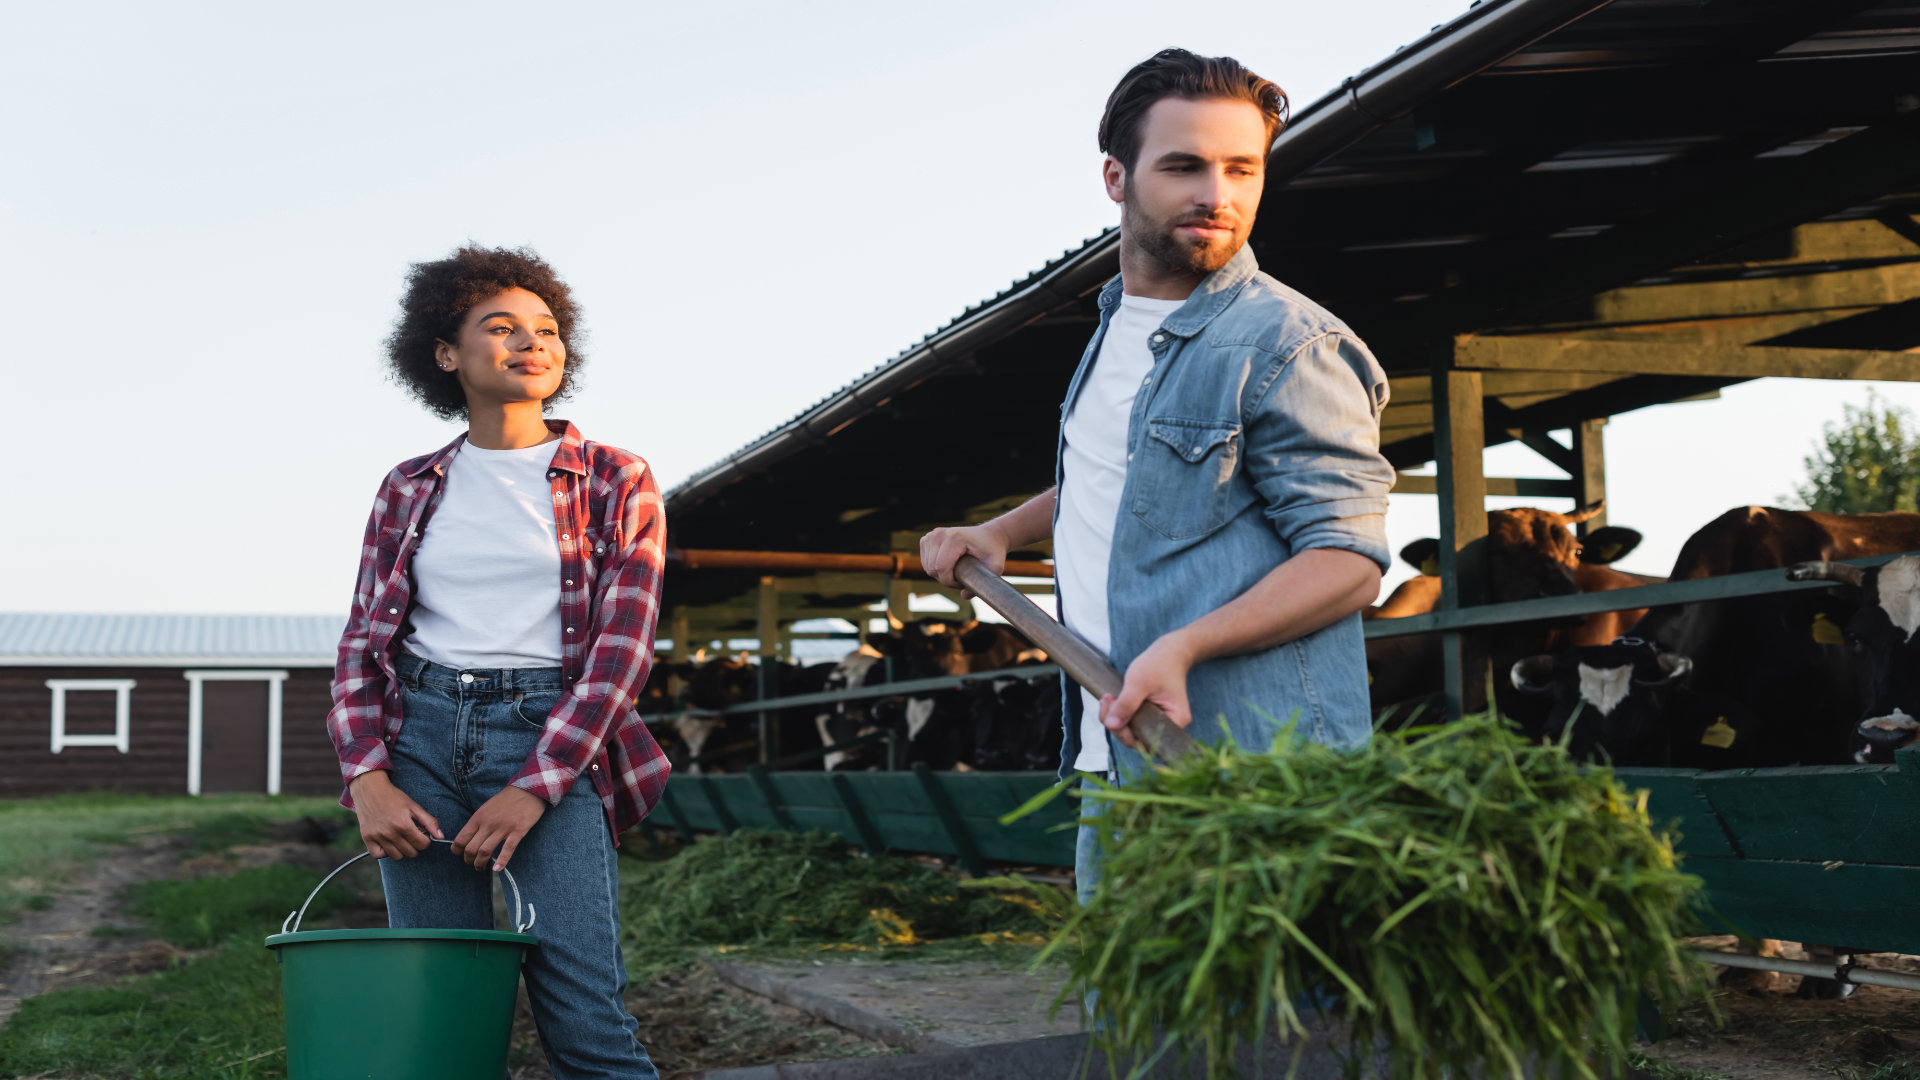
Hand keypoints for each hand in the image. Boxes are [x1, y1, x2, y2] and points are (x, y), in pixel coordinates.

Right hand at [349, 771, 442, 859]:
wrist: (370, 790)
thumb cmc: (394, 797)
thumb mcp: (414, 806)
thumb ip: (429, 822)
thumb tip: (441, 836)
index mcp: (403, 824)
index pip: (422, 845)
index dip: (426, 840)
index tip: (421, 833)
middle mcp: (390, 833)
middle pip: (411, 853)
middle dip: (415, 845)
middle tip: (411, 835)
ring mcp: (377, 837)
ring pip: (397, 857)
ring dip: (402, 850)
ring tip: (400, 838)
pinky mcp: (367, 839)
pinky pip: (379, 855)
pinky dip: (385, 852)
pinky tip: (388, 842)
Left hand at [451, 786, 547, 871]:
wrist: (528, 790)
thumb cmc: (506, 800)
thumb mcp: (486, 808)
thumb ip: (478, 823)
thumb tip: (469, 838)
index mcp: (478, 818)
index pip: (461, 839)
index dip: (457, 851)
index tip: (460, 855)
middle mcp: (487, 824)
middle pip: (471, 849)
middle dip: (468, 860)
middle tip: (472, 864)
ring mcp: (502, 828)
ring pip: (485, 851)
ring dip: (480, 864)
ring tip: (482, 868)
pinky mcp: (517, 831)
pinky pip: (507, 849)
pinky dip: (501, 861)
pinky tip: (497, 869)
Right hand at [920, 524, 1007, 588]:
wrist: (988, 535)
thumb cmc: (992, 550)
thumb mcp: (995, 566)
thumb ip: (984, 583)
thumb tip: (965, 595)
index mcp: (954, 538)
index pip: (941, 567)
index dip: (950, 582)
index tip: (964, 583)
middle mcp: (940, 534)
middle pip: (932, 568)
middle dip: (945, 579)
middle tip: (961, 578)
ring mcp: (932, 535)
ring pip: (927, 566)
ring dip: (939, 575)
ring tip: (956, 572)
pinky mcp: (927, 539)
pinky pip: (924, 562)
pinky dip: (934, 568)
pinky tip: (947, 566)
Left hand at [1099, 633, 1196, 750]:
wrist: (1169, 651)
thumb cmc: (1159, 664)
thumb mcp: (1139, 682)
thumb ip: (1126, 704)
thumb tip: (1111, 725)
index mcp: (1176, 720)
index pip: (1147, 741)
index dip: (1125, 733)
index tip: (1113, 711)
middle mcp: (1170, 725)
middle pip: (1137, 738)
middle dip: (1117, 723)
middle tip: (1107, 700)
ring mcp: (1159, 721)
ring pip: (1131, 730)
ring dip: (1115, 716)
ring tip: (1108, 698)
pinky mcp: (1150, 715)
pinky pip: (1132, 721)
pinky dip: (1119, 712)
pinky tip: (1112, 699)